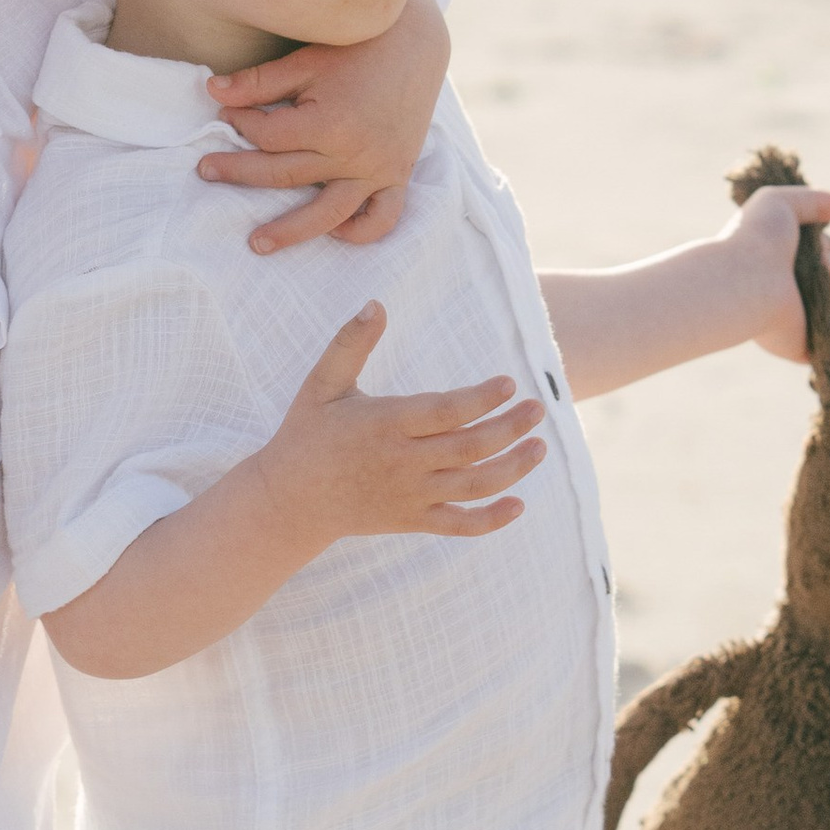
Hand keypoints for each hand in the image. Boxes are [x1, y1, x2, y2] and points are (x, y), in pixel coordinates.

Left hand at [197, 0, 449, 254]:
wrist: (417, 46)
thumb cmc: (358, 49)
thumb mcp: (306, 60)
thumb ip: (259, 81)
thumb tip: (212, 92)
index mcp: (329, 124)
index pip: (268, 137)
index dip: (240, 124)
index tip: (224, 114)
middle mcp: (354, 155)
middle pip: (284, 175)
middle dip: (239, 172)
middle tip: (204, 171)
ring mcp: (378, 171)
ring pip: (328, 214)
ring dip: (290, 232)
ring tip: (256, 244)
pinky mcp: (397, 177)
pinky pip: (381, 219)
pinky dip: (358, 231)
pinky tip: (333, 231)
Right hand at [248, 301, 547, 551]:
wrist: (289, 501)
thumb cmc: (307, 435)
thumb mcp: (322, 385)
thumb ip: (349, 344)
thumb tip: (374, 304)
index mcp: (385, 423)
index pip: (445, 411)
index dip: (481, 399)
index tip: (509, 383)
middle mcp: (402, 461)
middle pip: (470, 447)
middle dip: (511, 428)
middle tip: (540, 408)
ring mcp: (410, 495)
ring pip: (473, 484)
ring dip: (513, 468)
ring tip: (541, 447)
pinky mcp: (411, 520)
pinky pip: (458, 524)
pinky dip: (490, 520)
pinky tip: (518, 505)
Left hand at [732, 184, 829, 362]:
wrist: (746, 277)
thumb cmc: (755, 237)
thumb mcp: (781, 202)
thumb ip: (816, 200)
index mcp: (776, 264)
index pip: (815, 256)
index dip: (824, 245)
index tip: (818, 239)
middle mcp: (785, 292)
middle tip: (820, 260)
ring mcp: (794, 319)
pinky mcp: (802, 343)